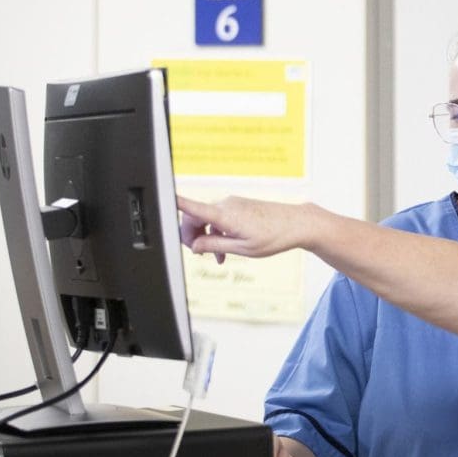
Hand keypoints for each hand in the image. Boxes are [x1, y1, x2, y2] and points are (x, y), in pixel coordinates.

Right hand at [177, 195, 310, 261]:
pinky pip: (219, 218)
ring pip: (208, 219)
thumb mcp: (242, 249)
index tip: (160, 199)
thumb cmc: (274, 236)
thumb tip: (195, 246)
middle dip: (193, 236)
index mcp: (225, 215)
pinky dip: (218, 232)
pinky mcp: (239, 206)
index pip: (192, 207)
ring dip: (207, 237)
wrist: (297, 223)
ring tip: (219, 257)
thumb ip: (215, 246)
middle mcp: (226, 205)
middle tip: (200, 255)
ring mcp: (233, 204)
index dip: (175, 203)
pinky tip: (227, 248)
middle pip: (195, 218)